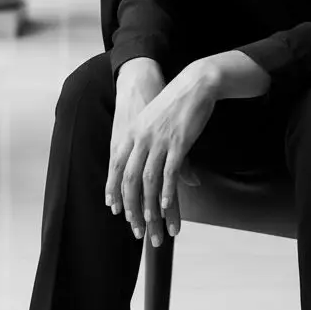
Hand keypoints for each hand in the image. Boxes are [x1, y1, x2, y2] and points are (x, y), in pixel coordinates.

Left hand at [107, 62, 212, 246]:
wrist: (195, 84)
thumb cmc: (174, 103)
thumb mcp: (152, 120)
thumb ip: (146, 140)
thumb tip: (146, 160)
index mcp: (132, 132)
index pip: (118, 167)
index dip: (115, 190)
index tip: (116, 209)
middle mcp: (142, 138)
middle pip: (131, 178)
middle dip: (131, 205)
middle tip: (134, 226)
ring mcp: (159, 140)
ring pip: (149, 179)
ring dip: (149, 204)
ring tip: (151, 222)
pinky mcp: (178, 142)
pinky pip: (169, 172)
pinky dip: (166, 191)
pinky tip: (167, 205)